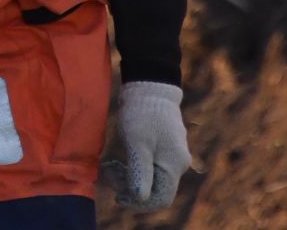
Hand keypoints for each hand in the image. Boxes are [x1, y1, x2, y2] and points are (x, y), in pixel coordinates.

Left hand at [110, 81, 190, 209]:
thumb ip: (140, 172)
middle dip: (129, 186)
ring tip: (110, 164)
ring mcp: (172, 154)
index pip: (161, 199)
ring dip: (128, 175)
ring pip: (149, 176)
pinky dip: (132, 165)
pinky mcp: (164, 146)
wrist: (149, 84)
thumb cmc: (142, 113)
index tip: (118, 195)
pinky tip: (117, 156)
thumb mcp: (137, 143)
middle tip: (109, 173)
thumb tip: (141, 198)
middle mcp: (177, 163)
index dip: (139, 203)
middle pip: (154, 188)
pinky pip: (149, 164)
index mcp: (173, 165)